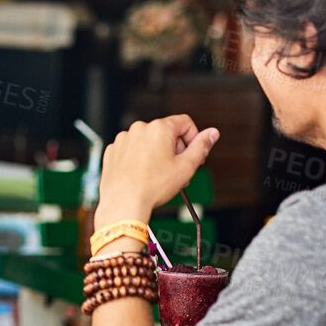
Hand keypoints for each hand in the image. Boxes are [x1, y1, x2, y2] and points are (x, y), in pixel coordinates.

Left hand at [96, 115, 218, 222]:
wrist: (123, 203)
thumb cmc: (153, 187)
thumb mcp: (186, 167)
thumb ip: (202, 146)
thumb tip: (212, 133)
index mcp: (159, 128)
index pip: (185, 123)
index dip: (194, 139)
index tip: (193, 155)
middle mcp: (139, 129)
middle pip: (166, 133)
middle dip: (175, 150)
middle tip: (178, 170)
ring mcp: (123, 139)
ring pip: (148, 142)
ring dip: (157, 155)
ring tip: (160, 176)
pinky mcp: (113, 151)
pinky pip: (132, 150)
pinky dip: (139, 159)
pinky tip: (142, 175)